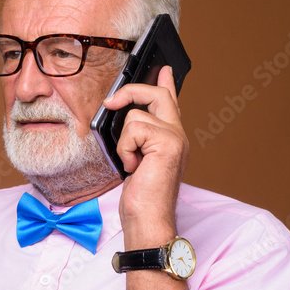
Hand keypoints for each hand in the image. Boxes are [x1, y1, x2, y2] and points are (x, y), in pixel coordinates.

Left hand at [102, 65, 188, 248]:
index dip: (166, 83)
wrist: (148, 219)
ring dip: (124, 142)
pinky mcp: (168, 142)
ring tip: (132, 163)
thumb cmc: (141, 198)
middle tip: (111, 102)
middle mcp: (178, 135)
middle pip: (157, 94)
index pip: (170, 103)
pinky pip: (133, 129)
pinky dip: (125, 149)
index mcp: (171, 138)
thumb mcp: (134, 161)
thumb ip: (135, 140)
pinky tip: (133, 167)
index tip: (162, 69)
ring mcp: (176, 137)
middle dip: (131, 92)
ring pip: (136, 115)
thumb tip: (121, 120)